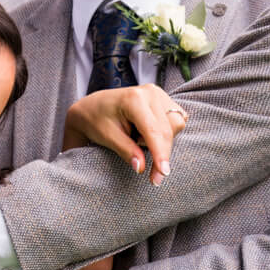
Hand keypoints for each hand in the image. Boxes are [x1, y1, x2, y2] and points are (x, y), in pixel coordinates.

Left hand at [63, 84, 187, 185]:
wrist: (93, 106)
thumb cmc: (96, 120)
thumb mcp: (107, 137)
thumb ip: (126, 151)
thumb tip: (141, 167)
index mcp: (134, 99)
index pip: (154, 130)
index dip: (160, 154)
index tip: (163, 174)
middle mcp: (150, 92)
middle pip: (168, 129)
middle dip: (162, 154)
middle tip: (154, 177)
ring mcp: (159, 94)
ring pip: (176, 124)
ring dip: (162, 140)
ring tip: (137, 139)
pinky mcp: (164, 99)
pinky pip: (176, 120)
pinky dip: (165, 132)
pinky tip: (146, 133)